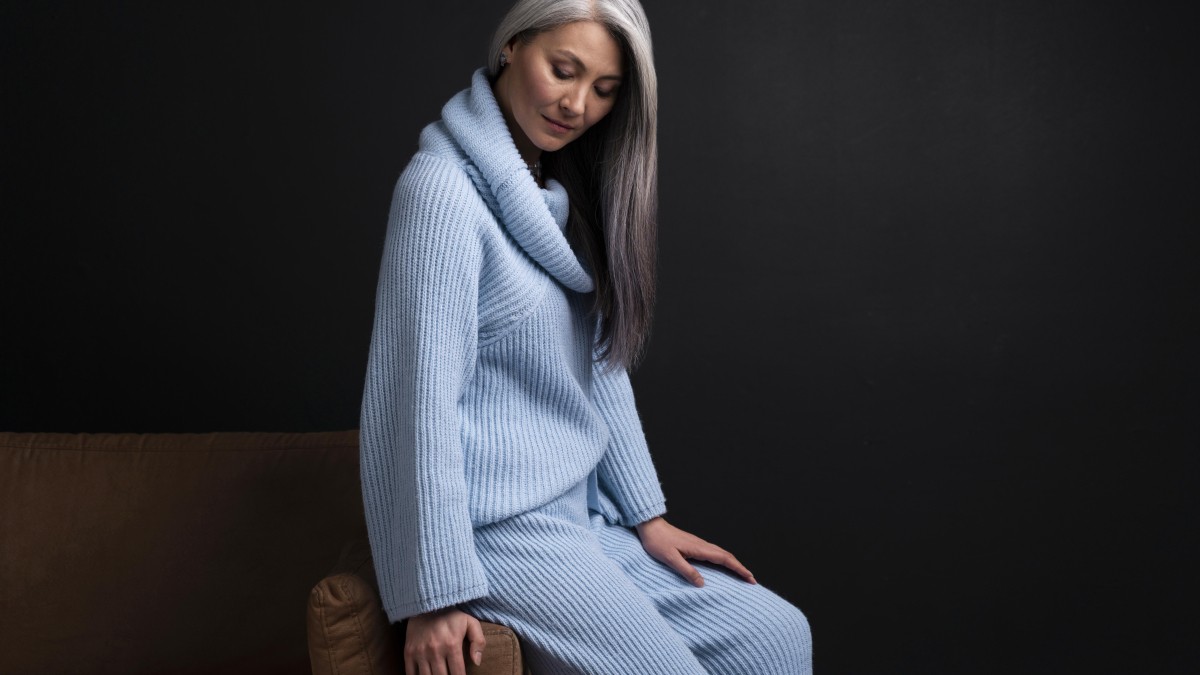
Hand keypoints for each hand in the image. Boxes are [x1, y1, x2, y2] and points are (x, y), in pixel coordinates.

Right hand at [403, 606, 486, 674]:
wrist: (426, 602)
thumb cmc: (450, 614)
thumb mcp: (470, 622)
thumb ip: (478, 641)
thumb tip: (477, 662)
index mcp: (452, 645)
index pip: (457, 673)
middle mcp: (435, 651)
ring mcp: (420, 652)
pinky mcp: (408, 652)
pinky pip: (410, 673)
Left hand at [635, 516, 756, 586]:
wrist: (649, 526)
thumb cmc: (657, 542)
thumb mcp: (670, 559)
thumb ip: (686, 571)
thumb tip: (703, 584)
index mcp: (699, 548)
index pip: (725, 559)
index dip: (739, 569)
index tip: (750, 578)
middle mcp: (701, 545)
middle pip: (727, 556)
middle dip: (740, 568)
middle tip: (751, 580)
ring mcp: (698, 544)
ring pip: (721, 554)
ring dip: (733, 564)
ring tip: (741, 574)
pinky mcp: (693, 545)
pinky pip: (713, 553)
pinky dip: (723, 560)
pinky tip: (721, 566)